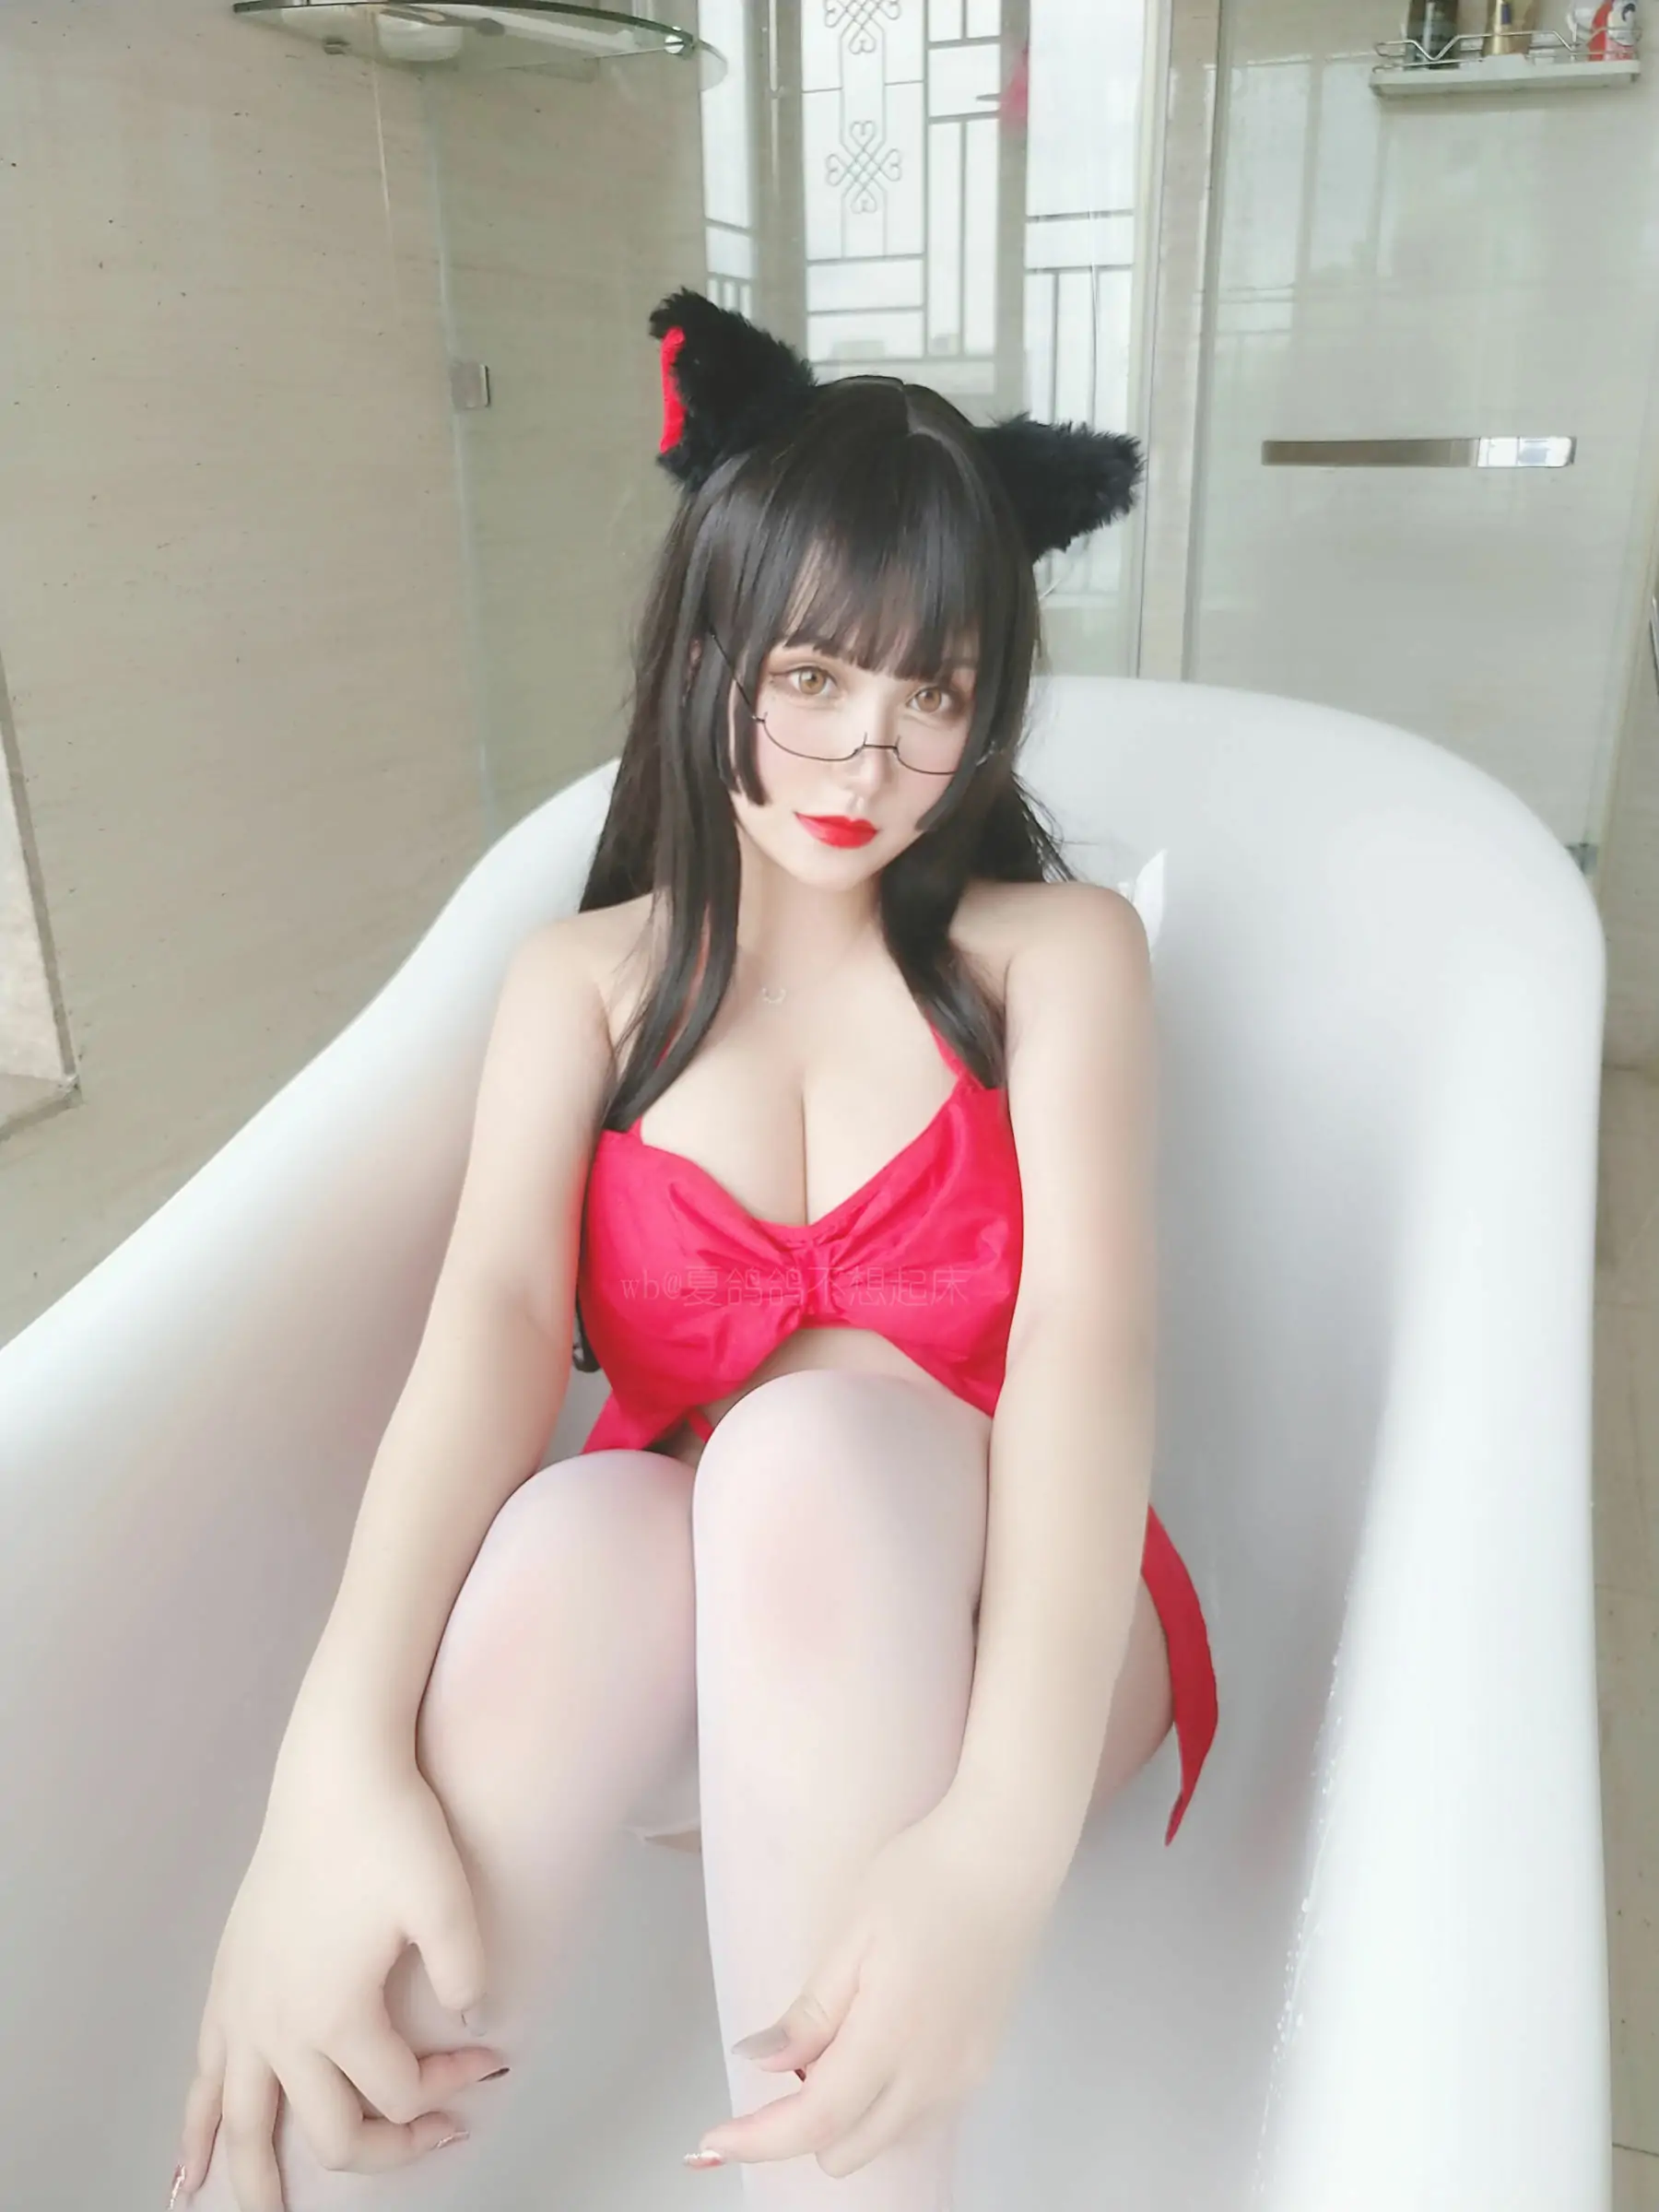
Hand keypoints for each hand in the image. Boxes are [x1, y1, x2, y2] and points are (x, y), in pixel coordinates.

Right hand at [172, 1736, 509, 2209]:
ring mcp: (245, 2007)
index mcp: (337, 2015)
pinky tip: (189, 2167)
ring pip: (240, 2124)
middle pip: (327, 2133)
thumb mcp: (447, 1899)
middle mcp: (281, 2026)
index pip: (400, 2093)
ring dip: (252, 2179)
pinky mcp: (229, 1981)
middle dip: (382, 2152)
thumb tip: (474, 2025)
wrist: (334, 1770)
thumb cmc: (389, 1827)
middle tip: (430, 2142)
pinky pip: (202, 2076)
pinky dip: (195, 2129)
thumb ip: (466, 1973)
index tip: (489, 2058)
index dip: (450, 2087)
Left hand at [691, 1795, 1060, 2179]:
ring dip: (847, 2115)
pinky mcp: (981, 2064)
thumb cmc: (926, 1876)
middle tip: (794, 2051)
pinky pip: (919, 2115)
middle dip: (803, 2123)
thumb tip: (759, 2064)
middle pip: (847, 2152)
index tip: (713, 2141)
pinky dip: (884, 2101)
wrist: (1008, 1853)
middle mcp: (934, 2077)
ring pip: (884, 2139)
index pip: (814, 2122)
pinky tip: (880, 2037)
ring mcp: (965, 2077)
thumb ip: (810, 2014)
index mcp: (892, 2039)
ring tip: (841, 2032)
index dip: (758, 2141)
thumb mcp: (852, 1933)